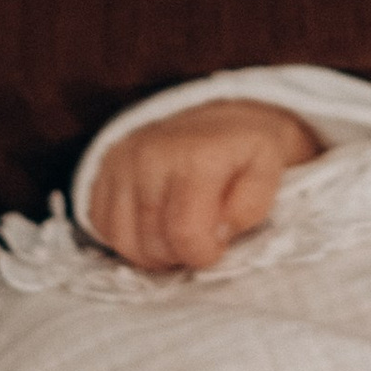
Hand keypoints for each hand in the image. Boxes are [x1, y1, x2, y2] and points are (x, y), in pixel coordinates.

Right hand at [81, 100, 318, 271]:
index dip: (204, 255)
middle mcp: (150, 154)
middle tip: (199, 239)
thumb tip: (217, 233)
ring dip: (152, 252)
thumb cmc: (246, 150)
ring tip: (177, 235)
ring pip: (123, 241)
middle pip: (151, 244)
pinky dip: (127, 236)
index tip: (218, 245)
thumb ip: (251, 206)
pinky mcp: (102, 168)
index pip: (185, 235)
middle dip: (179, 255)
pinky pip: (101, 226)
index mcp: (196, 156)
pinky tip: (153, 224)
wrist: (221, 114)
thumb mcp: (269, 170)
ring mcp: (121, 160)